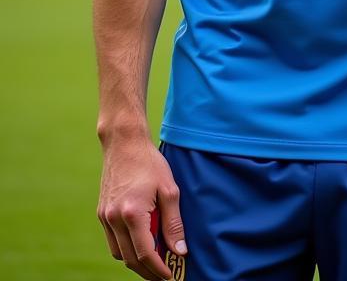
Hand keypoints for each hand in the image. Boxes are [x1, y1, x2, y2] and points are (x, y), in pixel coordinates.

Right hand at [97, 136, 185, 280]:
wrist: (124, 144)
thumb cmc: (150, 163)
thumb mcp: (169, 190)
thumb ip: (173, 223)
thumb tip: (180, 251)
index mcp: (132, 214)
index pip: (145, 253)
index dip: (158, 269)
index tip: (170, 276)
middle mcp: (114, 220)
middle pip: (129, 258)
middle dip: (147, 271)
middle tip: (164, 275)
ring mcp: (104, 217)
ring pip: (118, 253)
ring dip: (135, 262)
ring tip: (155, 262)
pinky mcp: (101, 213)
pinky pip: (113, 241)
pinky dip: (126, 248)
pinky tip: (140, 244)